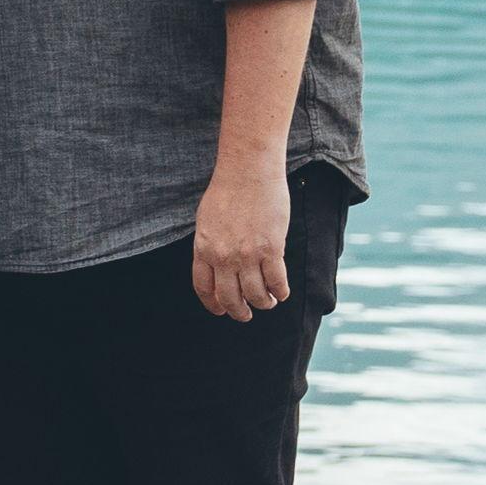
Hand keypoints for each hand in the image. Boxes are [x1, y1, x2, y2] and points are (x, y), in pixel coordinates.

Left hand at [191, 166, 290, 321]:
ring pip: (255, 295)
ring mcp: (247, 254)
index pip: (204, 288)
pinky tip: (281, 292)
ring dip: (263, 303)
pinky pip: (277, 282)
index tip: (221, 310)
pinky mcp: (271, 249)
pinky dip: (280, 292)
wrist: (248, 170)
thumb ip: (210, 244)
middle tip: (247, 314)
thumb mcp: (207, 220)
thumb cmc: (227, 190)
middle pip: (230, 299)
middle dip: (239, 312)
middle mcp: (223, 256)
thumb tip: (216, 266)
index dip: (213, 305)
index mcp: (204, 248)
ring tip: (268, 301)